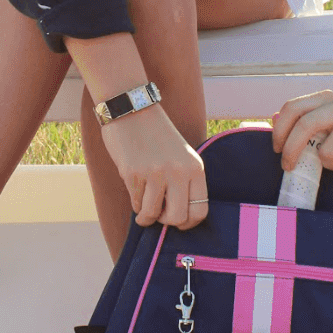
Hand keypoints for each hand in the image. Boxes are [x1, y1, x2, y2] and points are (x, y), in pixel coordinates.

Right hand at [100, 103, 208, 230]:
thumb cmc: (157, 135)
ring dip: (146, 216)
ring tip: (143, 211)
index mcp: (195, 167)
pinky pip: (136, 203)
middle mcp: (178, 171)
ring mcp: (155, 173)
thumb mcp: (182, 155)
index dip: (188, 223)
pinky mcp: (133, 174)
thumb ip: (185, 181)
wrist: (132, 109)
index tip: (178, 220)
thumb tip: (179, 217)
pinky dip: (135, 203)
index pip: (201, 210)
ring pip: (153, 214)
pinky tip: (135, 192)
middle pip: (177, 218)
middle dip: (166, 222)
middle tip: (159, 216)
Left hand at [271, 91, 332, 172]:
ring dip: (325, 162)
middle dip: (291, 150)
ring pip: (326, 149)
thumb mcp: (330, 115)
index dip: (280, 130)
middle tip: (289, 166)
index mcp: (325, 98)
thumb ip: (304, 117)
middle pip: (304, 126)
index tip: (277, 148)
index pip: (292, 108)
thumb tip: (274, 119)